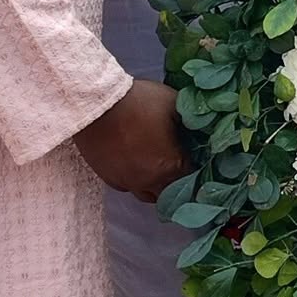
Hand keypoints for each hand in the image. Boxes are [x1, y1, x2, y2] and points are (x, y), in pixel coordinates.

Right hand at [75, 79, 190, 201]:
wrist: (97, 104)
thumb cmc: (139, 102)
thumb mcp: (174, 104)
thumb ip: (189, 122)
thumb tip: (198, 130)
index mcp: (170, 166)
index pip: (191, 177)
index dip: (193, 166)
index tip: (191, 155)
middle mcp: (149, 181)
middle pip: (169, 193)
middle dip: (175, 181)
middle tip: (175, 163)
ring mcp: (127, 183)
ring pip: (147, 194)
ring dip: (155, 185)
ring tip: (155, 166)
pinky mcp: (108, 178)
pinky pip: (127, 186)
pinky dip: (135, 179)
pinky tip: (135, 163)